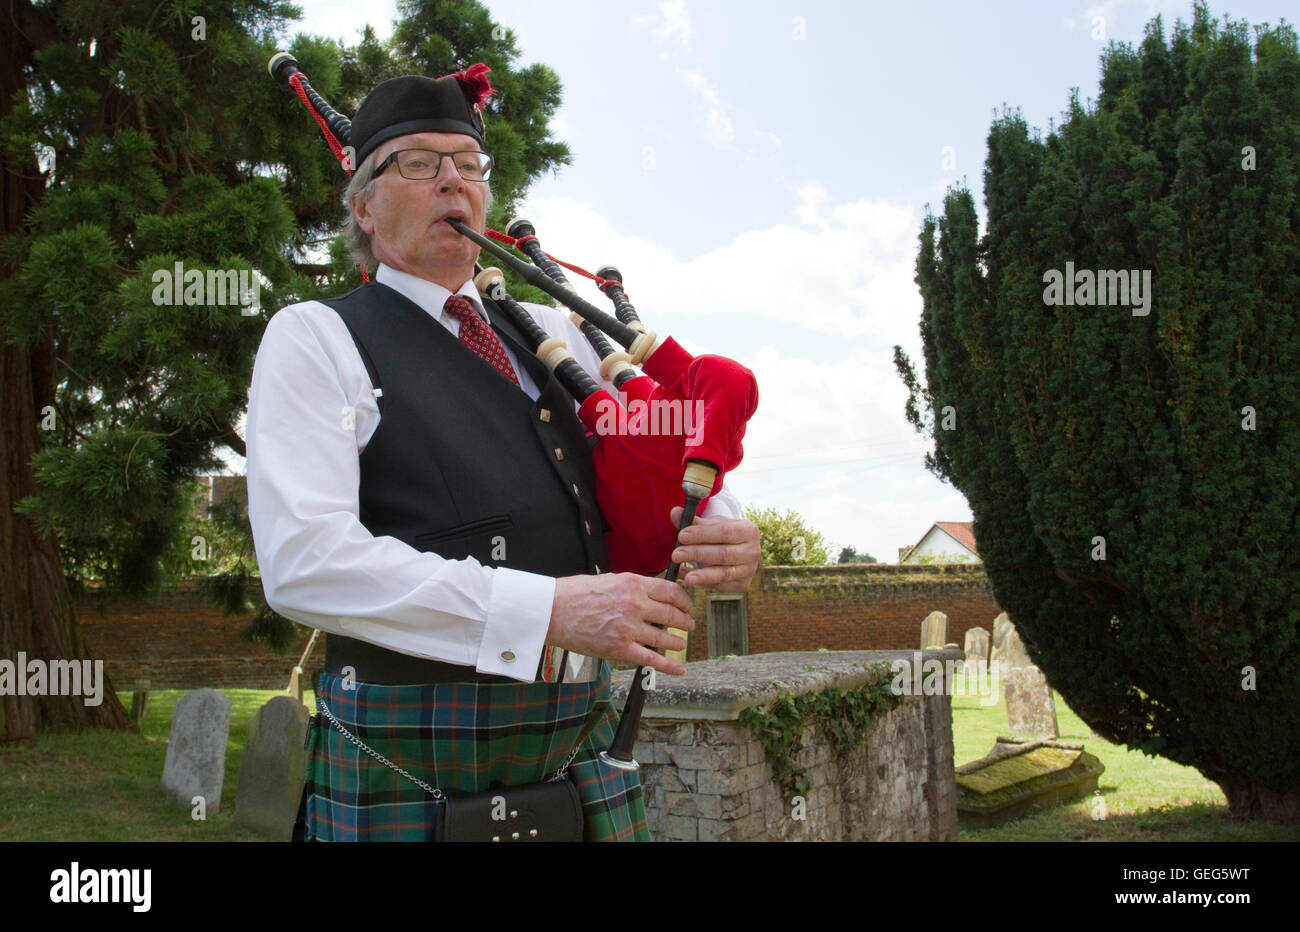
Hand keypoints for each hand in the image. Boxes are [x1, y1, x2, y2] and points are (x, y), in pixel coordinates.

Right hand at [548, 573, 695, 675]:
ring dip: (677, 641)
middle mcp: (635, 605)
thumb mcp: (610, 580)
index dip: (684, 601)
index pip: (671, 592)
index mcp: (633, 584)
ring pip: (665, 637)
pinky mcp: (619, 649)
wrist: (553, 610)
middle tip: (689, 624)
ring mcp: (628, 628)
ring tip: (681, 643)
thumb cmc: (576, 593)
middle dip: (685, 621)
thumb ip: (633, 588)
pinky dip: (669, 666)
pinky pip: (651, 659)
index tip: (687, 605)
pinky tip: (679, 668)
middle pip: (672, 614)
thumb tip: (652, 596)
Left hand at [669, 506, 760, 592]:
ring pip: (723, 573)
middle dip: (697, 554)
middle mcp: (754, 551)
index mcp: (749, 530)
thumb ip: (692, 520)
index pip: (724, 532)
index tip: (681, 535)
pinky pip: (721, 585)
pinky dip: (702, 582)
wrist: (735, 549)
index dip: (702, 534)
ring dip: (701, 575)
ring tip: (685, 576)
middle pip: (723, 554)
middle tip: (675, 554)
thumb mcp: (710, 525)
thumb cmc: (720, 534)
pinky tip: (687, 577)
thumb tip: (675, 512)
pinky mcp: (742, 585)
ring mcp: (750, 570)